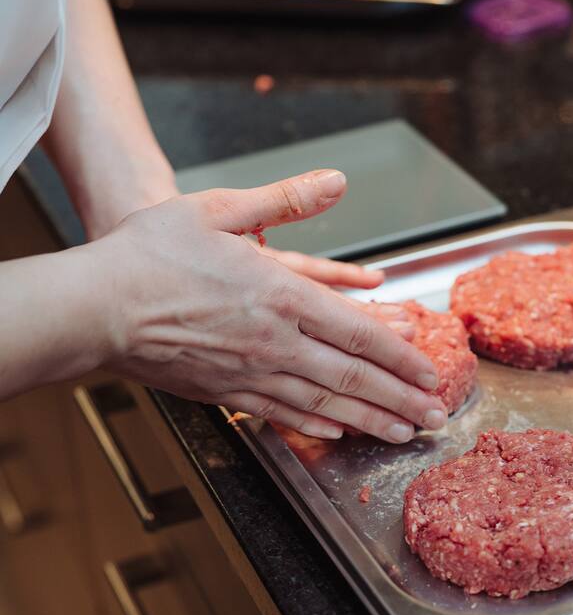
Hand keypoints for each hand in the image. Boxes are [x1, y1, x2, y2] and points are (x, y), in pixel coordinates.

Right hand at [92, 169, 446, 441]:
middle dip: (400, 400)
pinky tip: (336, 433)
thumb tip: (337, 180)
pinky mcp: (224, 392)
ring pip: (324, 405)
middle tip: (435, 418)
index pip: (360, 334)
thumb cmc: (150, 255)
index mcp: (280, 296)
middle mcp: (274, 342)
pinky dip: (315, 426)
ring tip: (402, 434)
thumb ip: (284, 200)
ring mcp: (250, 374)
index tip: (430, 371)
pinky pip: (281, 414)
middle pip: (353, 378)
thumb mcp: (218, 208)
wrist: (95, 307)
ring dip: (369, 422)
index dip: (402, 357)